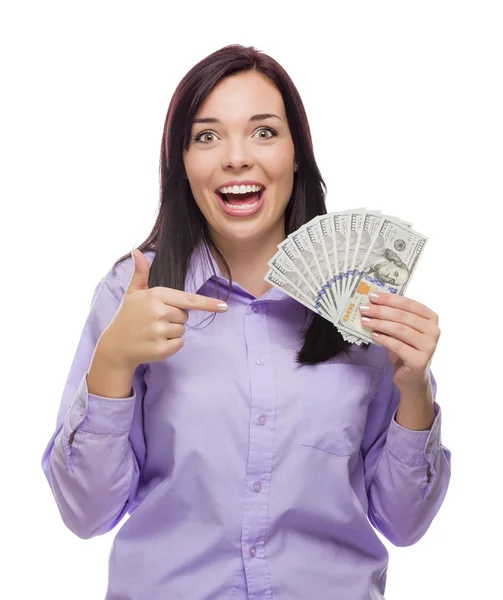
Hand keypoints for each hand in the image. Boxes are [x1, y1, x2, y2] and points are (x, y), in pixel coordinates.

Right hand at [100, 249, 227, 369]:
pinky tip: (154, 342)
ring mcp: (159, 331)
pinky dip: (171, 345)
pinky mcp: (161, 349)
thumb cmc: (128, 316)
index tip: (224, 306)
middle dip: (175, 318)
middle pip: (185, 316)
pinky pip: (179, 344)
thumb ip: (140, 273)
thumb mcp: (133, 292)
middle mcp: (158, 312)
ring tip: (152, 331)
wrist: (115, 346)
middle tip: (155, 320)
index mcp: (155, 296)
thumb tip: (137, 252)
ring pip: (182, 330)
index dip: (207, 303)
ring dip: (171, 332)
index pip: (188, 300)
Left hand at [359, 292, 440, 390]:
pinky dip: (383, 339)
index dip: (389, 299)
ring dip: (380, 323)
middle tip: (364, 309)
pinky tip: (373, 335)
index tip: (372, 296)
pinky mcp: (420, 360)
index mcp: (431, 318)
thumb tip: (372, 303)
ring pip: (400, 329)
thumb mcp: (400, 330)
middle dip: (381, 311)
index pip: (409, 304)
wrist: (412, 377)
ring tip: (365, 321)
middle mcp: (434, 330)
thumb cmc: (405, 349)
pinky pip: (398, 346)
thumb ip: (393, 317)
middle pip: (403, 316)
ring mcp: (429, 346)